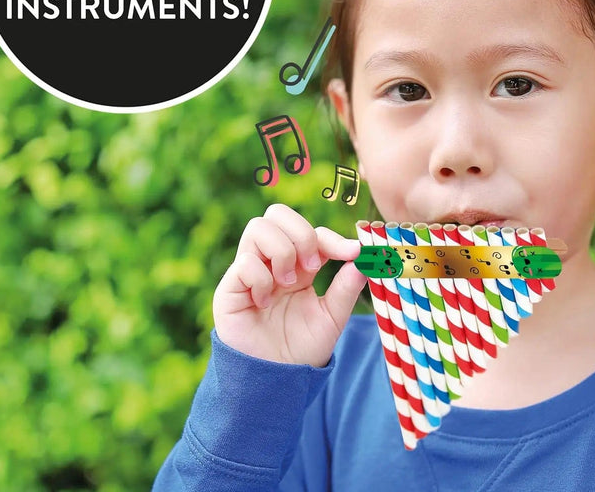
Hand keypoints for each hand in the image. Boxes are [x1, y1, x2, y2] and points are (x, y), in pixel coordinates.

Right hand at [213, 203, 367, 366]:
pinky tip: (265, 303)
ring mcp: (249, 271)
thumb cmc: (302, 349)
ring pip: (258, 227)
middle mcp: (271, 261)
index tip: (352, 253)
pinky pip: (245, 262)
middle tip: (311, 267)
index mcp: (298, 265)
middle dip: (301, 234)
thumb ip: (347, 287)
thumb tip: (364, 257)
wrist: (276, 381)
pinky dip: (261, 279)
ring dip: (282, 252)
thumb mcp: (332, 317)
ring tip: (288, 283)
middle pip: (277, 213)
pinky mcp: (230, 287)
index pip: (310, 231)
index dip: (330, 237)